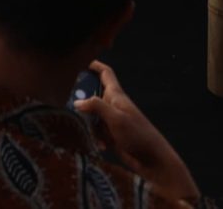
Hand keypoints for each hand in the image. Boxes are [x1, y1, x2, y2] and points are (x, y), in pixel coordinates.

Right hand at [75, 62, 198, 200]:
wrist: (153, 160)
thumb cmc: (138, 134)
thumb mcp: (116, 117)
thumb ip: (96, 106)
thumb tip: (77, 102)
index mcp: (116, 96)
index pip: (105, 73)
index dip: (93, 65)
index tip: (78, 62)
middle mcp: (113, 106)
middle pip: (92, 95)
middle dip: (81, 100)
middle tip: (70, 105)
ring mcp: (111, 121)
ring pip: (91, 116)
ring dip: (88, 124)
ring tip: (89, 133)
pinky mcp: (111, 136)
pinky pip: (96, 132)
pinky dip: (96, 138)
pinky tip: (101, 146)